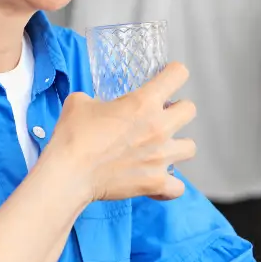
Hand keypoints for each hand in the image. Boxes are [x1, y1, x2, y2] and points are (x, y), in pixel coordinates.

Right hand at [46, 62, 196, 203]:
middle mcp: (159, 127)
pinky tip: (157, 180)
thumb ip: (96, 100)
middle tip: (160, 116)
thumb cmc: (73, 136)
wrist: (69, 173)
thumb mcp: (80, 102)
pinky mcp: (155, 183)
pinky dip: (169, 185)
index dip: (172, 74)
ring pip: (190, 147)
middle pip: (190, 110)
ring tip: (161, 149)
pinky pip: (177, 187)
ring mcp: (161, 157)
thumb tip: (98, 107)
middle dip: (177, 110)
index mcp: (143, 102)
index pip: (178, 75)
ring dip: (177, 145)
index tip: (165, 79)